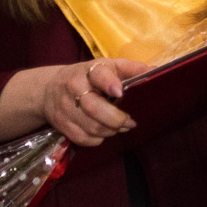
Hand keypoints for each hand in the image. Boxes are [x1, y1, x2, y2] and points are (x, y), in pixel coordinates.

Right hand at [0, 58, 148, 145]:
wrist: (49, 89)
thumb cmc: (89, 76)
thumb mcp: (110, 66)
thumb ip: (132, 69)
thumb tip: (157, 71)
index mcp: (89, 70)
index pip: (98, 75)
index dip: (109, 83)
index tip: (119, 92)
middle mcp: (74, 88)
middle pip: (94, 107)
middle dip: (116, 119)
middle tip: (130, 122)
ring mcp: (66, 108)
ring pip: (90, 126)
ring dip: (110, 130)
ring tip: (121, 127)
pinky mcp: (61, 124)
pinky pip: (82, 138)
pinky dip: (97, 139)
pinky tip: (104, 132)